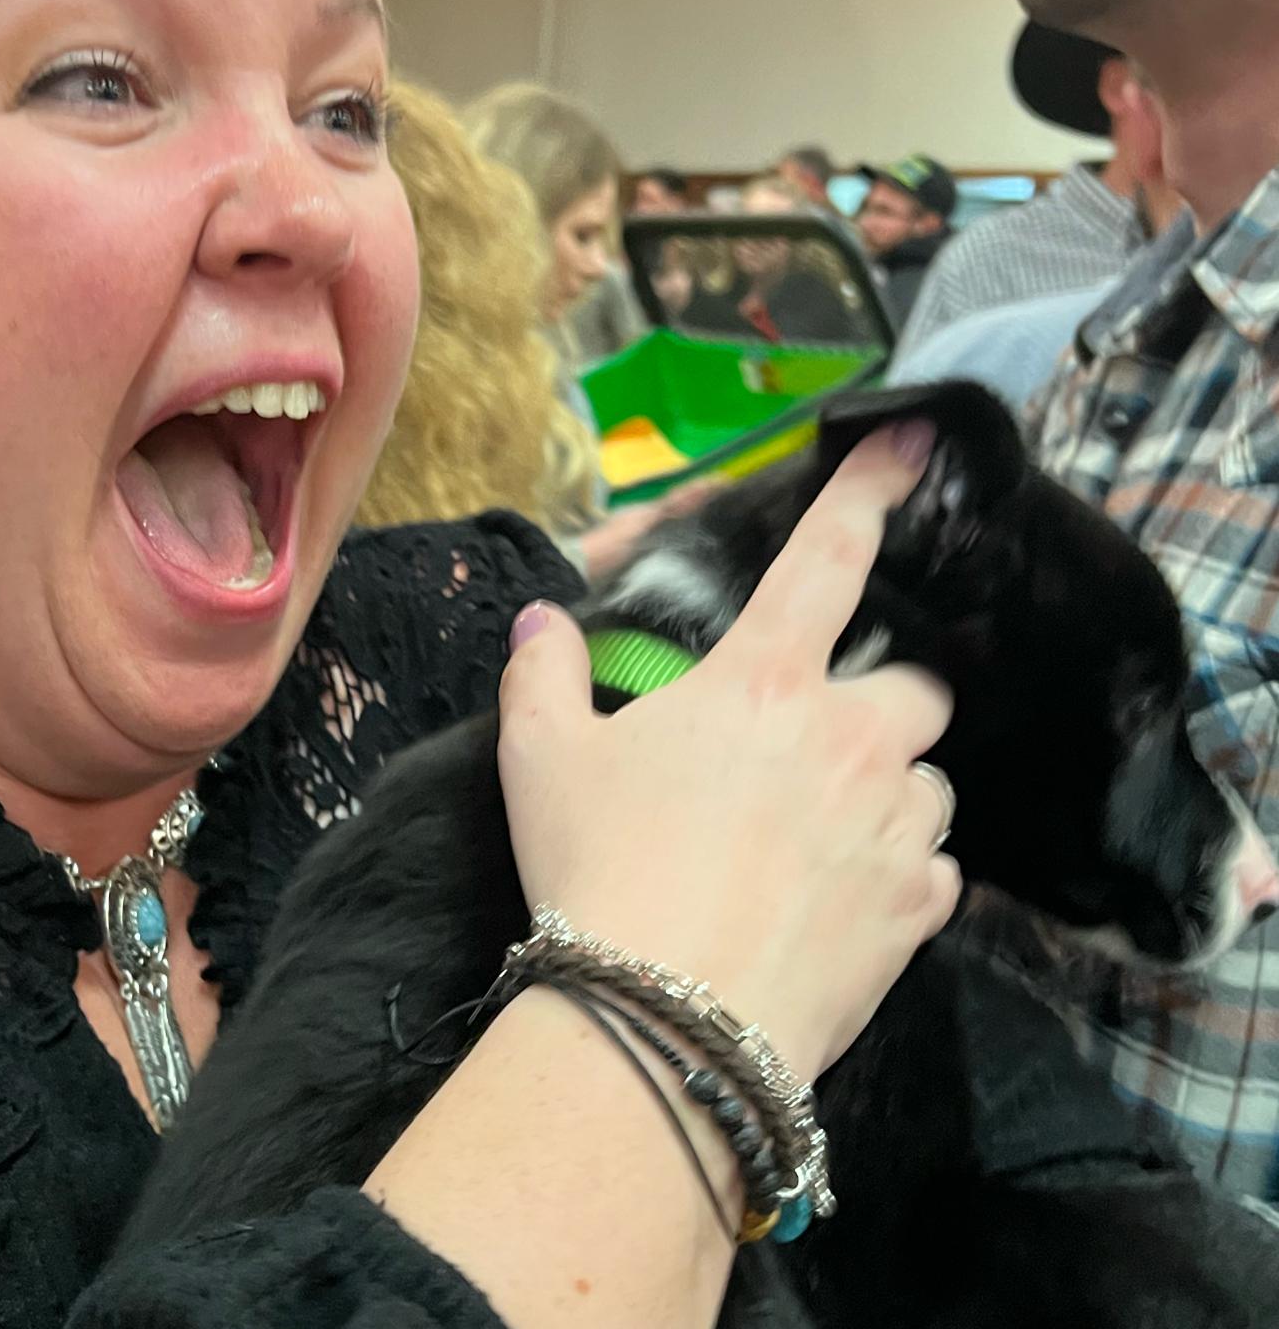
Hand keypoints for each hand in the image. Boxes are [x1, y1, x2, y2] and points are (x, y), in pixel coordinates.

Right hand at [497, 423, 957, 1082]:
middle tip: (817, 742)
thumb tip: (541, 621)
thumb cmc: (597, 870)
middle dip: (883, 700)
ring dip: (887, 791)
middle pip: (917, 686)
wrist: (664, 1027)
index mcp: (762, 683)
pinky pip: (932, 871)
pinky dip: (896, 874)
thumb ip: (543, 671)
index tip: (914, 445)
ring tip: (818, 837)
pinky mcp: (917, 911)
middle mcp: (848, 738)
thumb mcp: (540, 759)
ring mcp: (894, 827)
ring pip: (928, 781)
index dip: (870, 492)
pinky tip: (835, 901)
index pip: (827, 560)